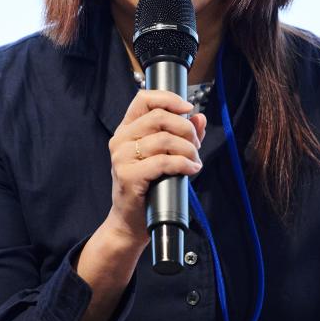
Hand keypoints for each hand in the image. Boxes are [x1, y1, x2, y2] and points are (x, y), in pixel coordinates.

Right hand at [104, 88, 205, 252]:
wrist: (131, 222)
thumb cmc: (149, 188)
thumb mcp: (165, 156)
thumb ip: (182, 135)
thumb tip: (199, 117)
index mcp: (126, 130)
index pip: (143, 98)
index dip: (169, 99)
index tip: (188, 108)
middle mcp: (120, 140)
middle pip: (159, 117)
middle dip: (186, 129)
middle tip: (196, 145)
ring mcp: (121, 158)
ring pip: (165, 139)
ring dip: (188, 149)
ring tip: (194, 161)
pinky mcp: (128, 176)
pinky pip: (163, 162)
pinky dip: (184, 164)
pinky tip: (191, 169)